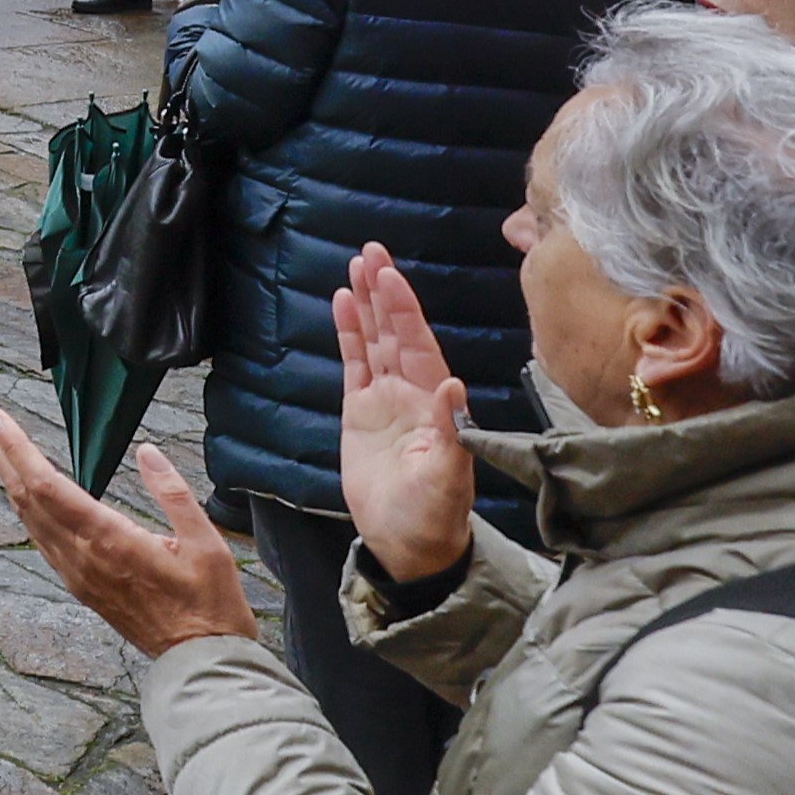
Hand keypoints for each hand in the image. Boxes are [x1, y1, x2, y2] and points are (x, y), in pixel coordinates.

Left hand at [0, 403, 258, 656]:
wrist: (200, 661)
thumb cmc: (210, 604)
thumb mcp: (207, 543)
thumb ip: (173, 492)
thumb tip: (147, 452)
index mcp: (108, 540)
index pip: (46, 485)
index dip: (17, 447)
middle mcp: (81, 555)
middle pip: (24, 493)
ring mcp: (75, 572)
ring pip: (26, 515)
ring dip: (6, 471)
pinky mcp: (79, 584)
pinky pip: (39, 535)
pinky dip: (23, 502)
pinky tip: (21, 486)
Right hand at [333, 247, 480, 583]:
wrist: (408, 545)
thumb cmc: (434, 516)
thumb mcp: (447, 477)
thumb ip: (450, 431)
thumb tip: (453, 384)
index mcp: (436, 404)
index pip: (418, 345)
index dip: (404, 310)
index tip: (390, 275)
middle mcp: (412, 393)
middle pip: (396, 331)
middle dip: (385, 291)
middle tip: (371, 250)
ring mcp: (385, 400)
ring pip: (374, 340)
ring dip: (366, 304)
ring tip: (354, 265)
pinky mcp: (360, 413)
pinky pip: (353, 363)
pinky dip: (349, 334)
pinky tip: (342, 304)